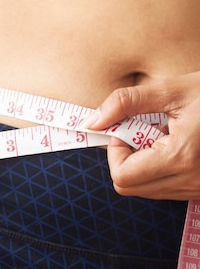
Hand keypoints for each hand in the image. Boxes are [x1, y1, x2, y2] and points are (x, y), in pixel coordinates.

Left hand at [83, 72, 199, 199]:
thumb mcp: (170, 89)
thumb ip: (124, 103)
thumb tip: (91, 121)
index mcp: (181, 158)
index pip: (122, 176)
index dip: (115, 151)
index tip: (126, 128)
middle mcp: (193, 181)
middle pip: (130, 188)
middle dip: (126, 159)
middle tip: (141, 131)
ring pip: (148, 190)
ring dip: (143, 164)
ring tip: (164, 135)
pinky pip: (168, 188)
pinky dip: (161, 169)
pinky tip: (176, 144)